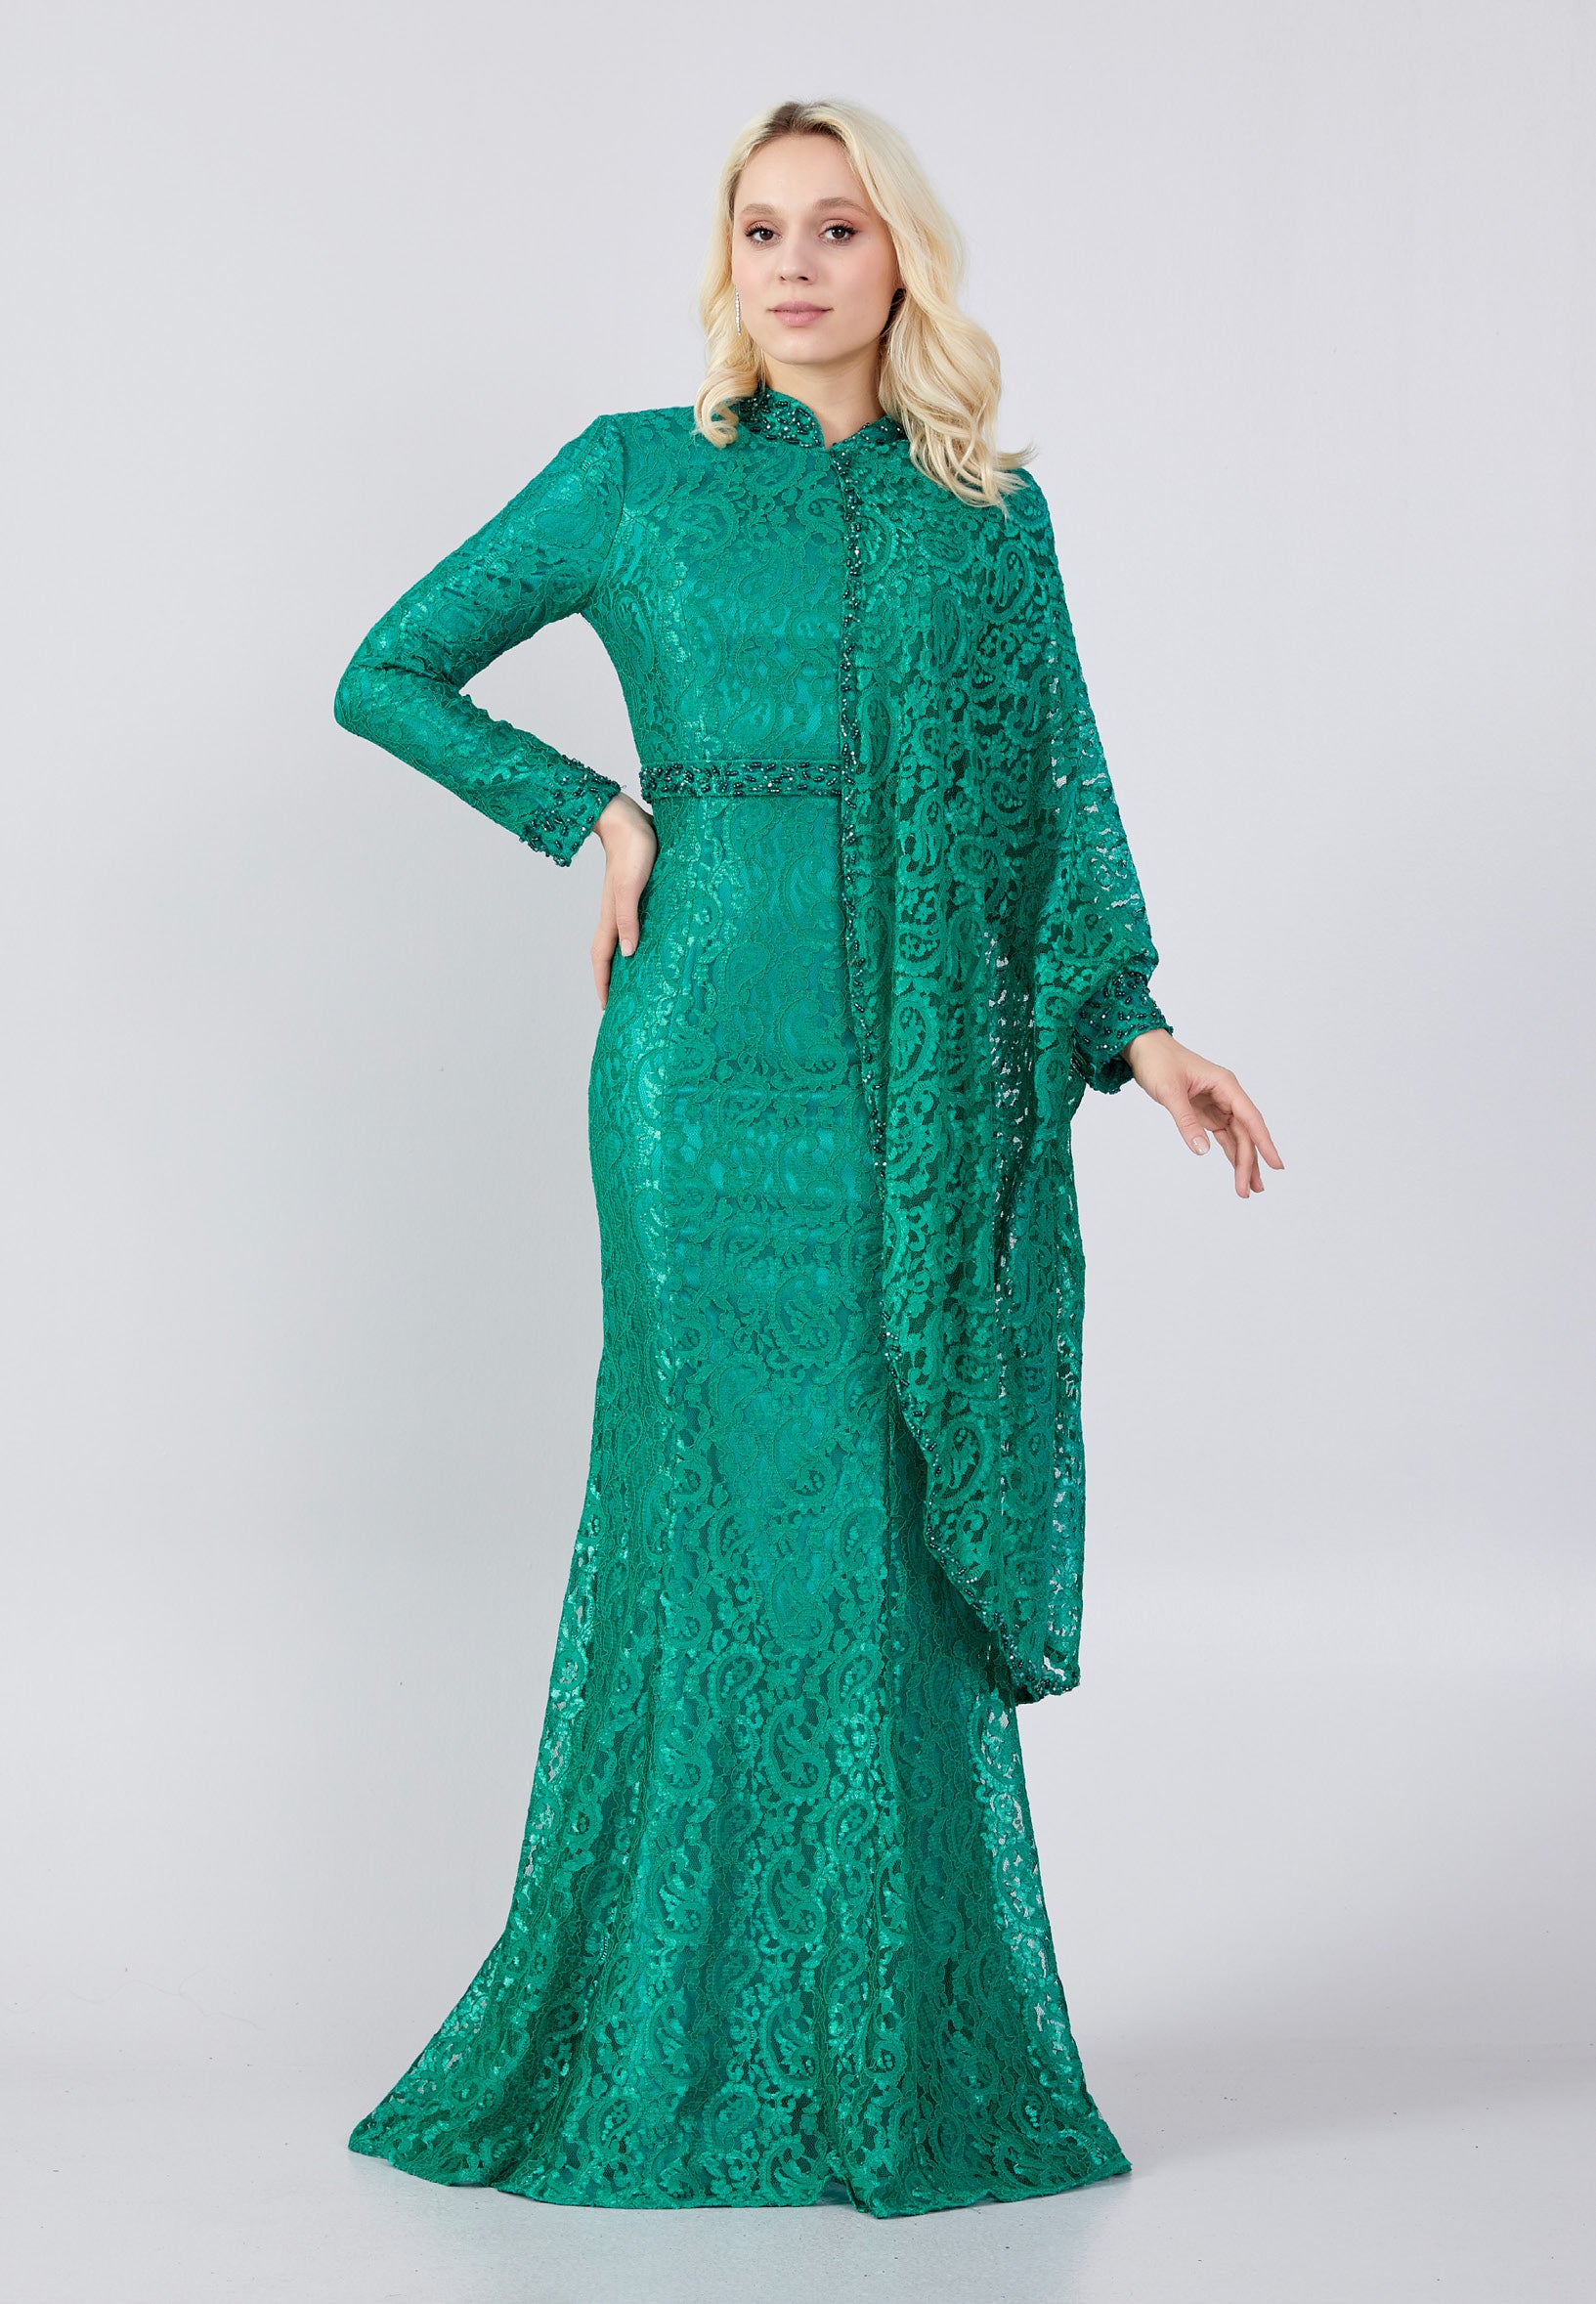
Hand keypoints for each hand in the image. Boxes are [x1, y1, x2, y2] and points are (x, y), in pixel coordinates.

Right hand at [590, 793, 657, 1006]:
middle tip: (621, 1002)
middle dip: (612, 980)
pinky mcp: (637, 893)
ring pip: (622, 940)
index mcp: (611, 916)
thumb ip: (628, 918)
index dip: (603, 983)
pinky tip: (651, 942)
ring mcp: (625, 904)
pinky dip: (637, 940)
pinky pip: (634, 925)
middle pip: (610, 954)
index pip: (602, 958)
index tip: (606, 1008)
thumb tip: (629, 954)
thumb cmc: (634, 849)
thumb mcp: (631, 887)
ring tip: (636, 980)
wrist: (629, 817)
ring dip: (625, 962)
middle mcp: (615, 914)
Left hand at [1122, 1029, 1282, 1198]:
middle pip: (1245, 1133)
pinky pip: (1223, 1136)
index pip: (1251, 1118)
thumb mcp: (1170, 1092)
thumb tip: (1202, 1150)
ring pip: (1237, 1137)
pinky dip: (1229, 1152)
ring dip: (1242, 1161)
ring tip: (1248, 1188)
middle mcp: (1226, 1095)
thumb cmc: (1158, 1062)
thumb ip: (1186, 1121)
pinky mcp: (1206, 1112)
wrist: (1144, 1048)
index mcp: (1225, 1085)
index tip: (1277, 1164)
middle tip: (1249, 1190)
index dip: (1265, 1143)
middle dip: (1249, 1161)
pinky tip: (1237, 1169)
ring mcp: (1217, 1105)